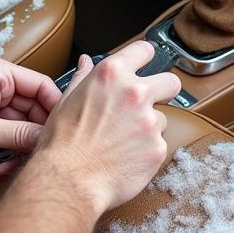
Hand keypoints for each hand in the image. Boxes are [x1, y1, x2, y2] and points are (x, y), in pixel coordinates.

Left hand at [0, 56, 61, 166]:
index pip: (43, 86)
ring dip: (22, 147)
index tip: (63, 132)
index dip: (56, 110)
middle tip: (38, 156)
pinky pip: (9, 133)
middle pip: (35, 108)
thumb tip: (46, 139)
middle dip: (36, 135)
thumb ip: (18, 134)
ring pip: (23, 124)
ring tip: (16, 165)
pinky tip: (3, 165)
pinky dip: (9, 150)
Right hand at [30, 41, 180, 215]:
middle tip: (147, 104)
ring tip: (122, 141)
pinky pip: (158, 145)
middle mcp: (135, 93)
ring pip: (161, 119)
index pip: (144, 50)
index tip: (144, 65)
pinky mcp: (158, 148)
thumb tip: (87, 62)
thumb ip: (84, 78)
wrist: (68, 181)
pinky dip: (145, 152)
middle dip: (163, 91)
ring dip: (148, 128)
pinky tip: (124, 158)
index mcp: (111, 75)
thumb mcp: (66, 101)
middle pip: (171, 82)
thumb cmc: (62, 143)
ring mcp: (149, 122)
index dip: (144, 58)